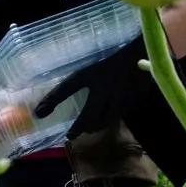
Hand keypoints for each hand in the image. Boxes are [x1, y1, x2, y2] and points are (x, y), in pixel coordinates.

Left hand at [33, 38, 151, 137]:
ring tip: (87, 128)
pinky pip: (118, 115)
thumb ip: (79, 82)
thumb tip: (57, 96)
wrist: (146, 51)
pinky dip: (109, 119)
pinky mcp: (132, 101)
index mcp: (92, 74)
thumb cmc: (116, 57)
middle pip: (88, 117)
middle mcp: (104, 87)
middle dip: (78, 128)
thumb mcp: (94, 67)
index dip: (52, 101)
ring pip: (103, 120)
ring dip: (94, 126)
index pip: (66, 88)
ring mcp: (120, 96)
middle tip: (71, 135)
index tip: (39, 113)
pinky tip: (106, 118)